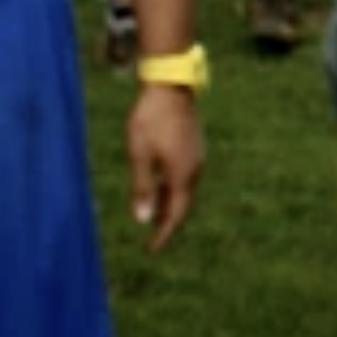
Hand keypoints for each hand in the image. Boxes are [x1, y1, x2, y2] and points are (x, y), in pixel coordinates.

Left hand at [127, 83, 203, 251]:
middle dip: (169, 224)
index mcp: (181, 175)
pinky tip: (160, 188)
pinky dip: (173, 190)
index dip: (163, 235)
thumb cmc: (150, 119)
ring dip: (170, 206)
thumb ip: (142, 188)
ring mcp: (197, 157)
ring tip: (154, 217)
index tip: (151, 250)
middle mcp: (194, 170)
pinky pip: (185, 178)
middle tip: (153, 240)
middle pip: (184, 206)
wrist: (170, 85)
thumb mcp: (139, 154)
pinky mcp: (194, 147)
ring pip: (185, 191)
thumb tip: (143, 221)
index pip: (175, 215)